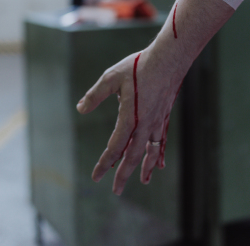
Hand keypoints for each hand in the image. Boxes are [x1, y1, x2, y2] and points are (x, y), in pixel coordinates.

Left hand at [76, 48, 183, 194]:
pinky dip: (159, 154)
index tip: (96, 177)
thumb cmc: (139, 66)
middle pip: (133, 156)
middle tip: (116, 190)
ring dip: (145, 168)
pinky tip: (159, 164)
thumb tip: (80, 109)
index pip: (115, 148)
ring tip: (143, 182)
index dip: (104, 163)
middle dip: (123, 174)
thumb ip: (95, 95)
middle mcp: (145, 124)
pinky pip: (162, 141)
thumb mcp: (111, 78)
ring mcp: (157, 121)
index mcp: (130, 118)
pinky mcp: (164, 116)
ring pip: (150, 151)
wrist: (169, 59)